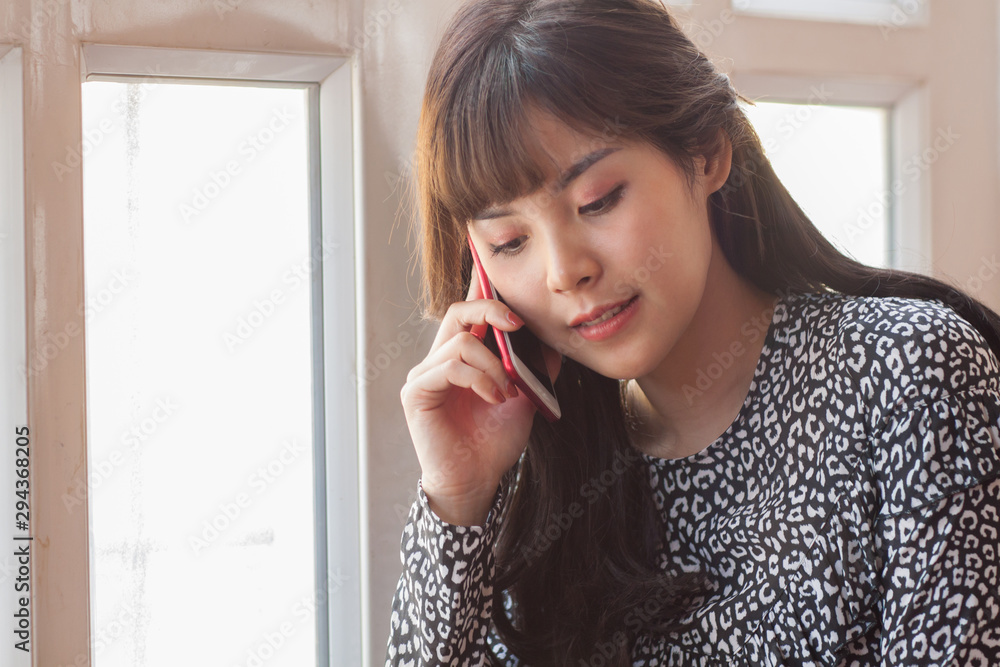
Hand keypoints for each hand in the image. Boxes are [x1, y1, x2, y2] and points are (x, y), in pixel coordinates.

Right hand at [400, 269, 553, 524]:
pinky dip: (479, 378)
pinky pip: (449, 366)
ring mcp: (424, 374)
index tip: (511, 296)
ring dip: (493, 363)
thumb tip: (551, 341)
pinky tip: (494, 397)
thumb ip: (532, 368)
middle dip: (490, 310)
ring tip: (507, 390)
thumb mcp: (524, 397)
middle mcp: (439, 360)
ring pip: (459, 342)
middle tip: (516, 325)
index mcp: (462, 357)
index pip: (469, 313)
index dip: (486, 294)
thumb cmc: (494, 442)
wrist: (477, 480)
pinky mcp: (416, 391)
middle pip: (458, 312)